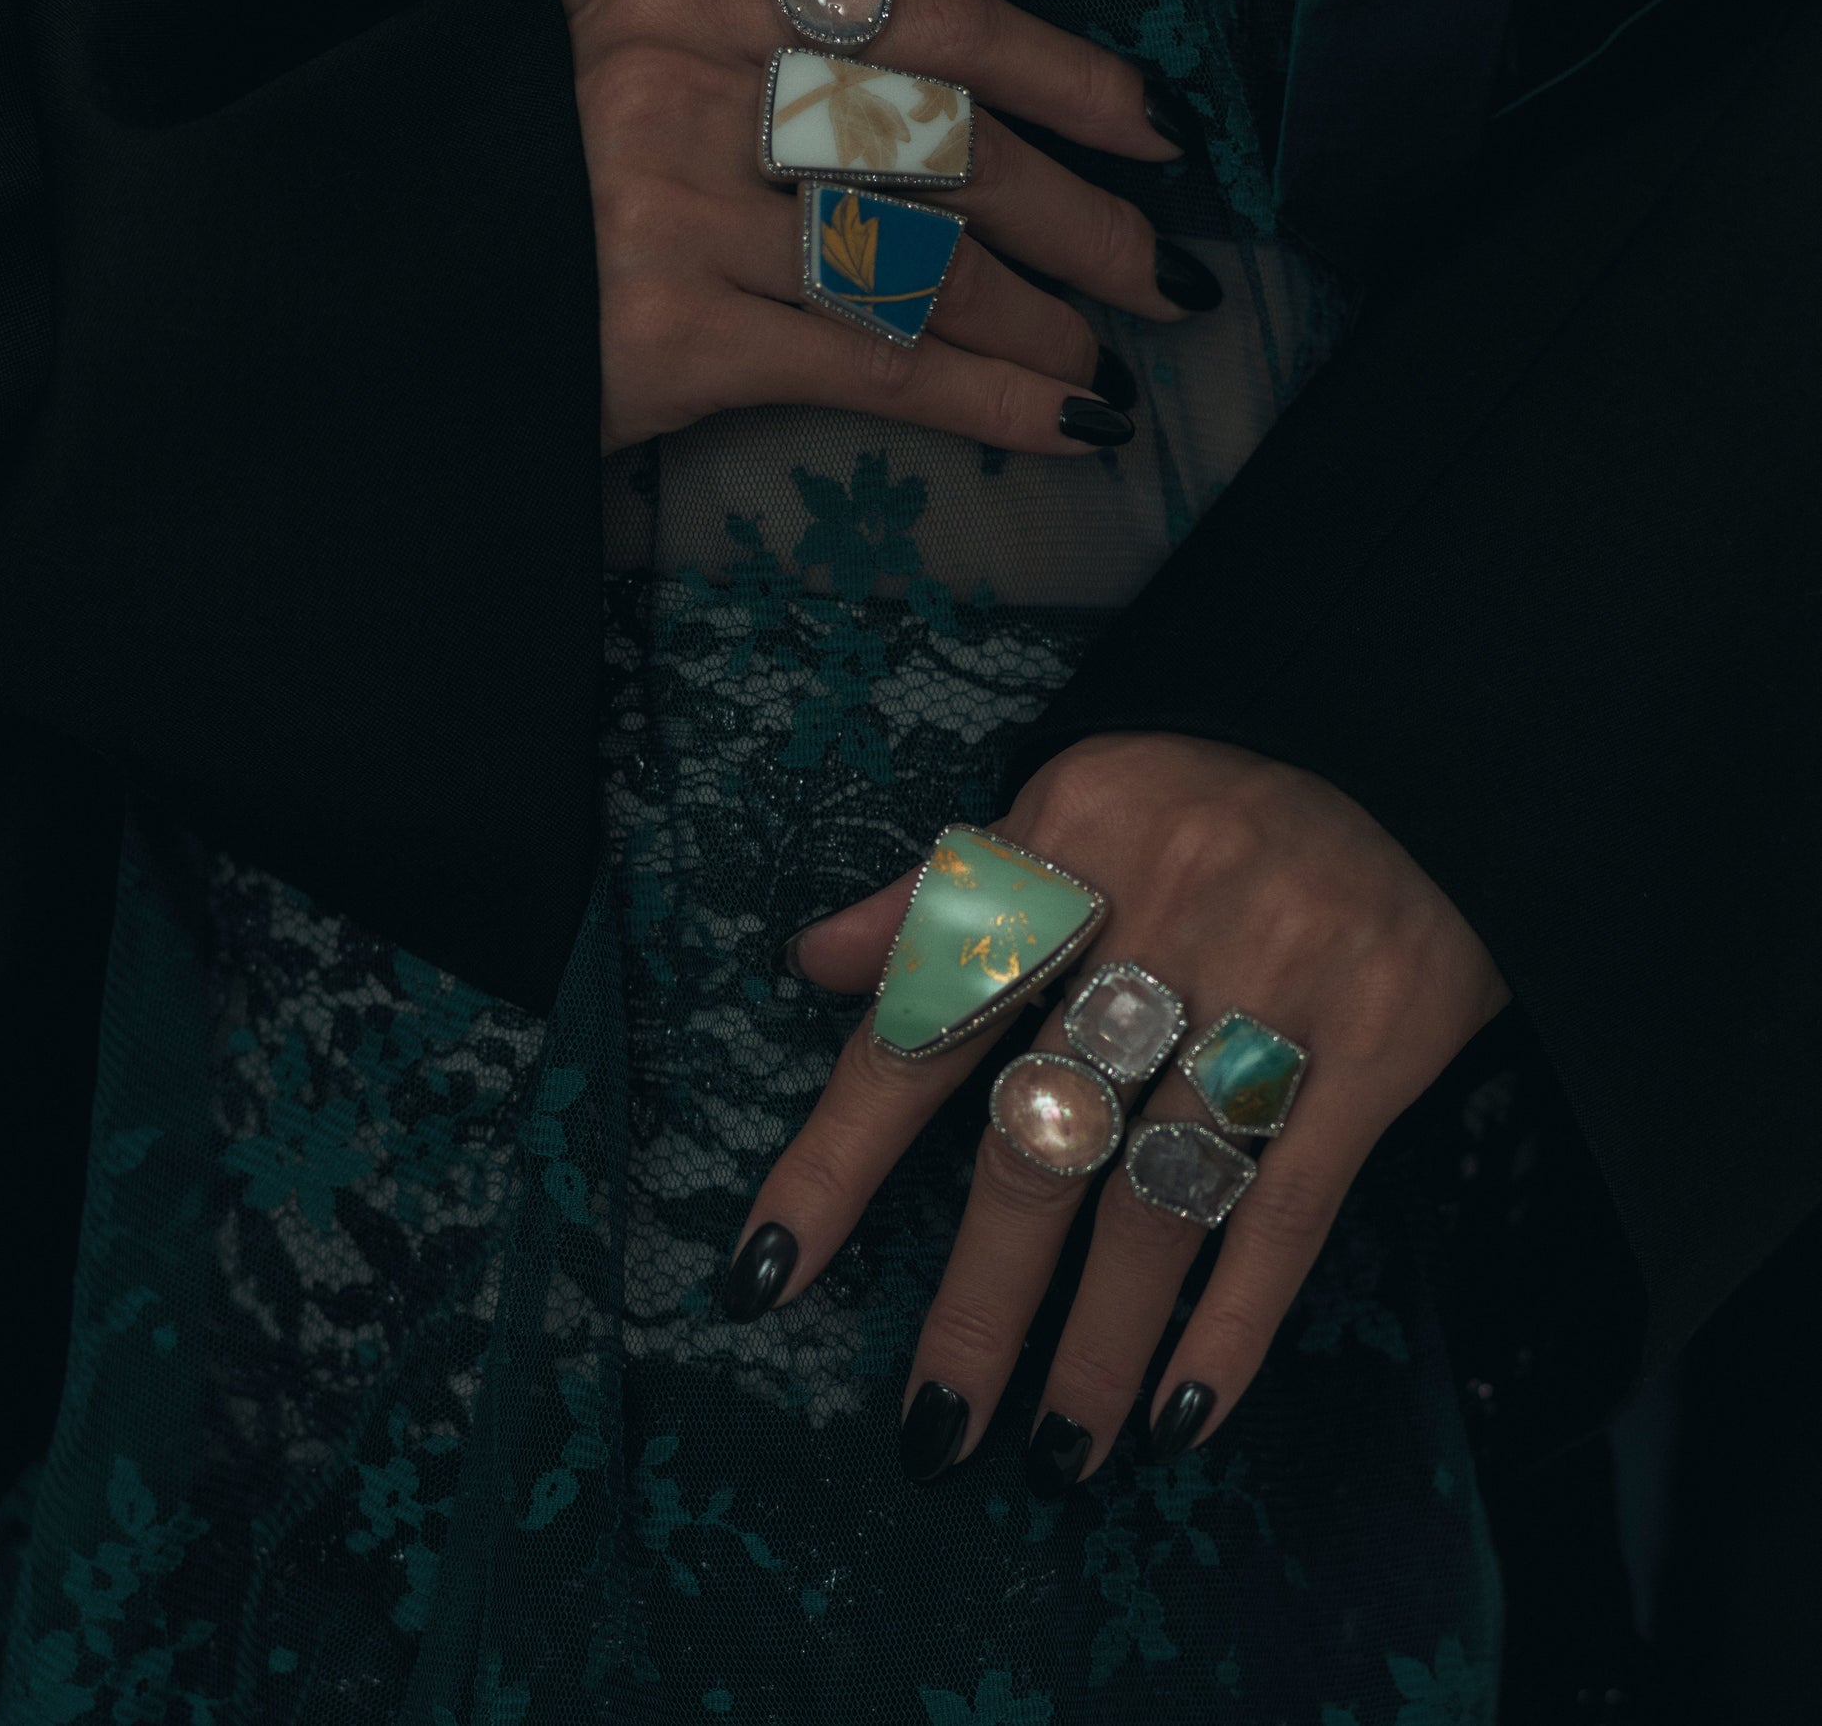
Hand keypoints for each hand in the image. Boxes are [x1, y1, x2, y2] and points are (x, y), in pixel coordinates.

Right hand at [541, 0, 1215, 456]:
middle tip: (1162, 277)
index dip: (1058, 71)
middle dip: (1078, 218)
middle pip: (943, 147)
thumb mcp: (554, 1)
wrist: (354, 299)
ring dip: (1041, 322)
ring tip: (1106, 366)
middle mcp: (692, 90)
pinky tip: (1064, 424)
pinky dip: (987, 399)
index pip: (919, 22)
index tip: (1151, 127)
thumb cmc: (480, 160)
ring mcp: (685, 213)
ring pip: (921, 262)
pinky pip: (873, 363)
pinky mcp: (679, 336)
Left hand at [726, 732, 1509, 1487]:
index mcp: (1069, 839)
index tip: (769, 1275)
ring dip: (1101, 1343)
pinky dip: (1236, 1320)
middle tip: (933, 1428)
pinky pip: (1291, 1207)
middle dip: (980, 1300)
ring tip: (1059, 1450)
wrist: (1432, 751)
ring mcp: (1280, 982)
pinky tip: (1186, 1412)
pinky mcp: (1383, 1044)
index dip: (840, 1155)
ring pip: (1161, 1200)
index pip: (924, 1016)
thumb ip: (947, 887)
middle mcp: (1167, 910)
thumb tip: (816, 964)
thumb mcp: (1076, 796)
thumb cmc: (1220, 792)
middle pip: (1041, 1137)